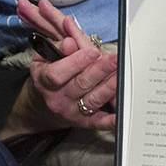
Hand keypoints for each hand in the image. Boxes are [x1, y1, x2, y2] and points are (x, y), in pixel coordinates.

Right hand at [0, 0, 117, 137]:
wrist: (45, 103)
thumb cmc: (50, 73)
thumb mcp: (46, 56)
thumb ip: (59, 47)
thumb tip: (70, 43)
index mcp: (44, 80)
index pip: (58, 73)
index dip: (76, 62)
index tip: (93, 51)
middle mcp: (56, 98)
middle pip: (81, 84)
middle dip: (100, 70)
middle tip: (115, 58)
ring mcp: (71, 111)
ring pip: (93, 99)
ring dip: (109, 87)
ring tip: (121, 74)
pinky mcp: (84, 121)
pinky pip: (99, 122)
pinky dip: (111, 120)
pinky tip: (121, 114)